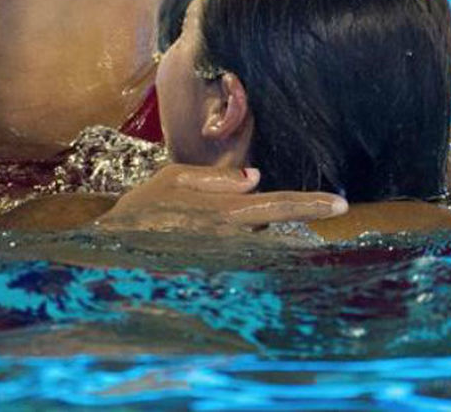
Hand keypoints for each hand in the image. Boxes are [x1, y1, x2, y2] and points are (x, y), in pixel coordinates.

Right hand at [95, 164, 347, 233]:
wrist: (110, 253)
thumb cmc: (139, 212)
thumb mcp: (172, 180)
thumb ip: (214, 179)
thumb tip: (255, 178)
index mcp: (223, 211)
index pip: (276, 205)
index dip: (309, 204)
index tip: (340, 203)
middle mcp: (228, 236)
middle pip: (273, 226)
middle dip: (292, 217)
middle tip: (320, 207)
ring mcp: (223, 257)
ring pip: (257, 241)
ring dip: (261, 233)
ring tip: (245, 223)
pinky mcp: (214, 270)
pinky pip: (239, 256)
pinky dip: (244, 248)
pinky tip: (228, 242)